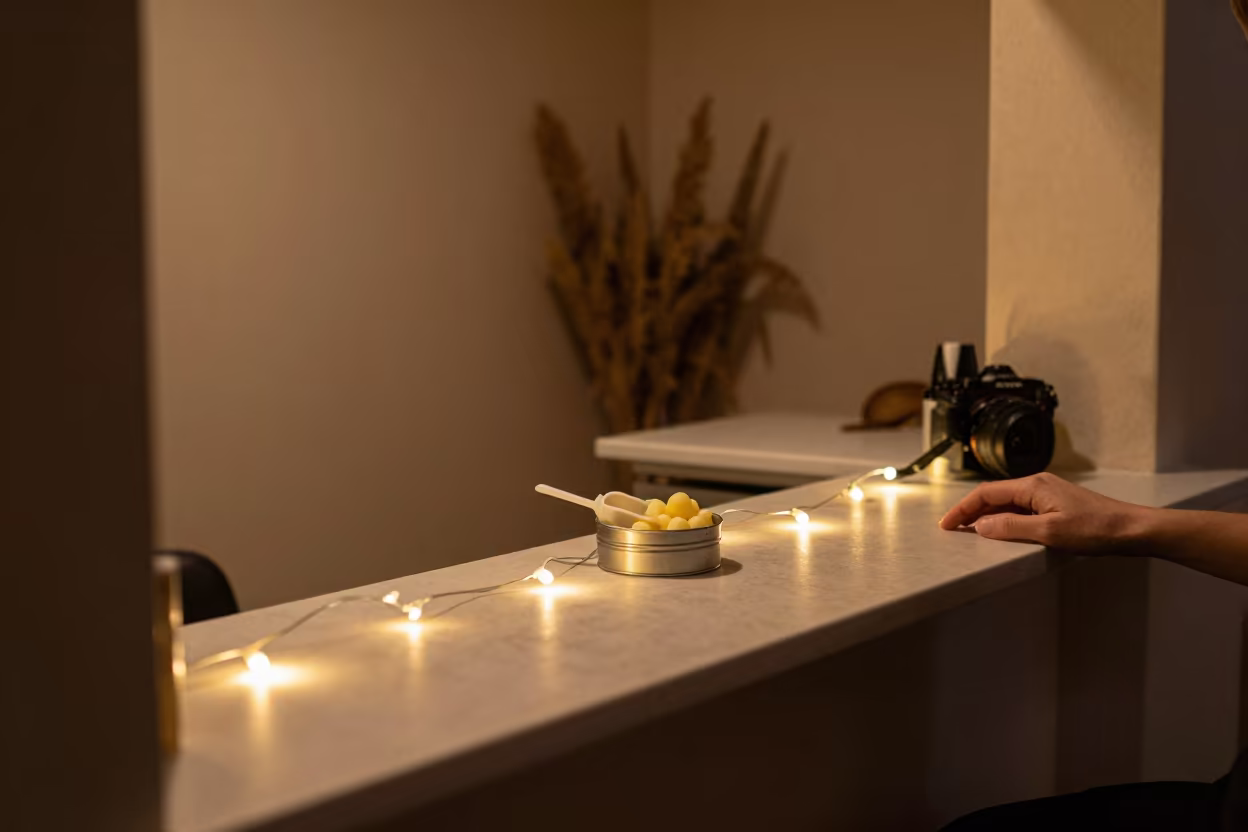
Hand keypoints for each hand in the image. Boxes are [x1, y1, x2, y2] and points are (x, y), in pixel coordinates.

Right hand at [939, 472, 1149, 552]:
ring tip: (971, 534)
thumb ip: (1011, 527)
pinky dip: (1005, 520)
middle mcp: (1037, 485)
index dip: (962, 509)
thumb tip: (980, 525)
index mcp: (1032, 486)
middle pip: (994, 496)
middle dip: (970, 512)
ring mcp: (1047, 494)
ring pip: (1007, 503)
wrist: (1132, 529)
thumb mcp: (1049, 532)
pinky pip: (1021, 510)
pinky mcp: (1056, 505)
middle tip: (952, 530)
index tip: (946, 525)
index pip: (985, 494)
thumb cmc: (1096, 529)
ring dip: (987, 517)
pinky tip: (1003, 533)